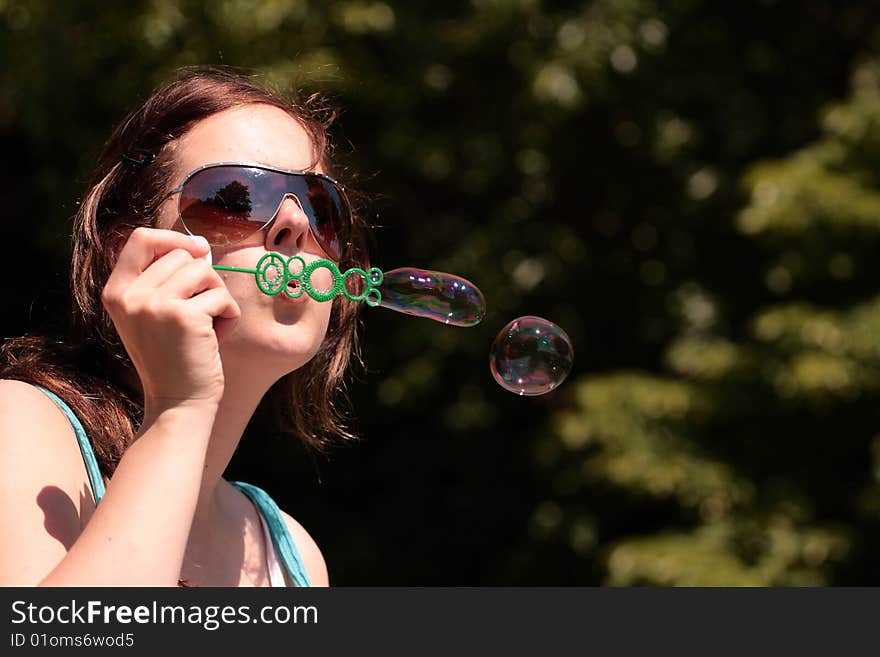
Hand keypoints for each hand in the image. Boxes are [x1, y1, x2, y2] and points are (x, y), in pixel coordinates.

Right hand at [101, 228, 240, 411]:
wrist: (178, 404)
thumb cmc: (175, 358)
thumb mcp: (154, 315)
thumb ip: (165, 280)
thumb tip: (198, 246)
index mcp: (116, 292)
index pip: (140, 238)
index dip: (173, 237)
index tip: (198, 250)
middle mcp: (130, 295)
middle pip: (181, 255)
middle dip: (203, 280)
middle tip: (202, 314)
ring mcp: (154, 304)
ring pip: (204, 271)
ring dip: (218, 296)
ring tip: (208, 327)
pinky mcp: (183, 316)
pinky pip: (222, 296)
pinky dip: (229, 316)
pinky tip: (216, 340)